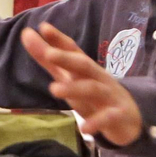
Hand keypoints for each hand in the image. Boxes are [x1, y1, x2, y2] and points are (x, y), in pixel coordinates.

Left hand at [21, 23, 142, 145]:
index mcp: (86, 70)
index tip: (43, 27)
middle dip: (67, 58)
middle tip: (48, 54)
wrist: (129, 121)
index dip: (59, 40)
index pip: (73, 51)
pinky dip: (97, 122)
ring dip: (75, 88)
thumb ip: (48, 60)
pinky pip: (108, 118)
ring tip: (54, 89)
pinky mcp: (118, 116)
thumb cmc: (94, 96)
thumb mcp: (70, 78)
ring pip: (93, 89)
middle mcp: (98, 79)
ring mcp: (110, 96)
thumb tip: (27, 35)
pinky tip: (84, 129)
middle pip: (84, 65)